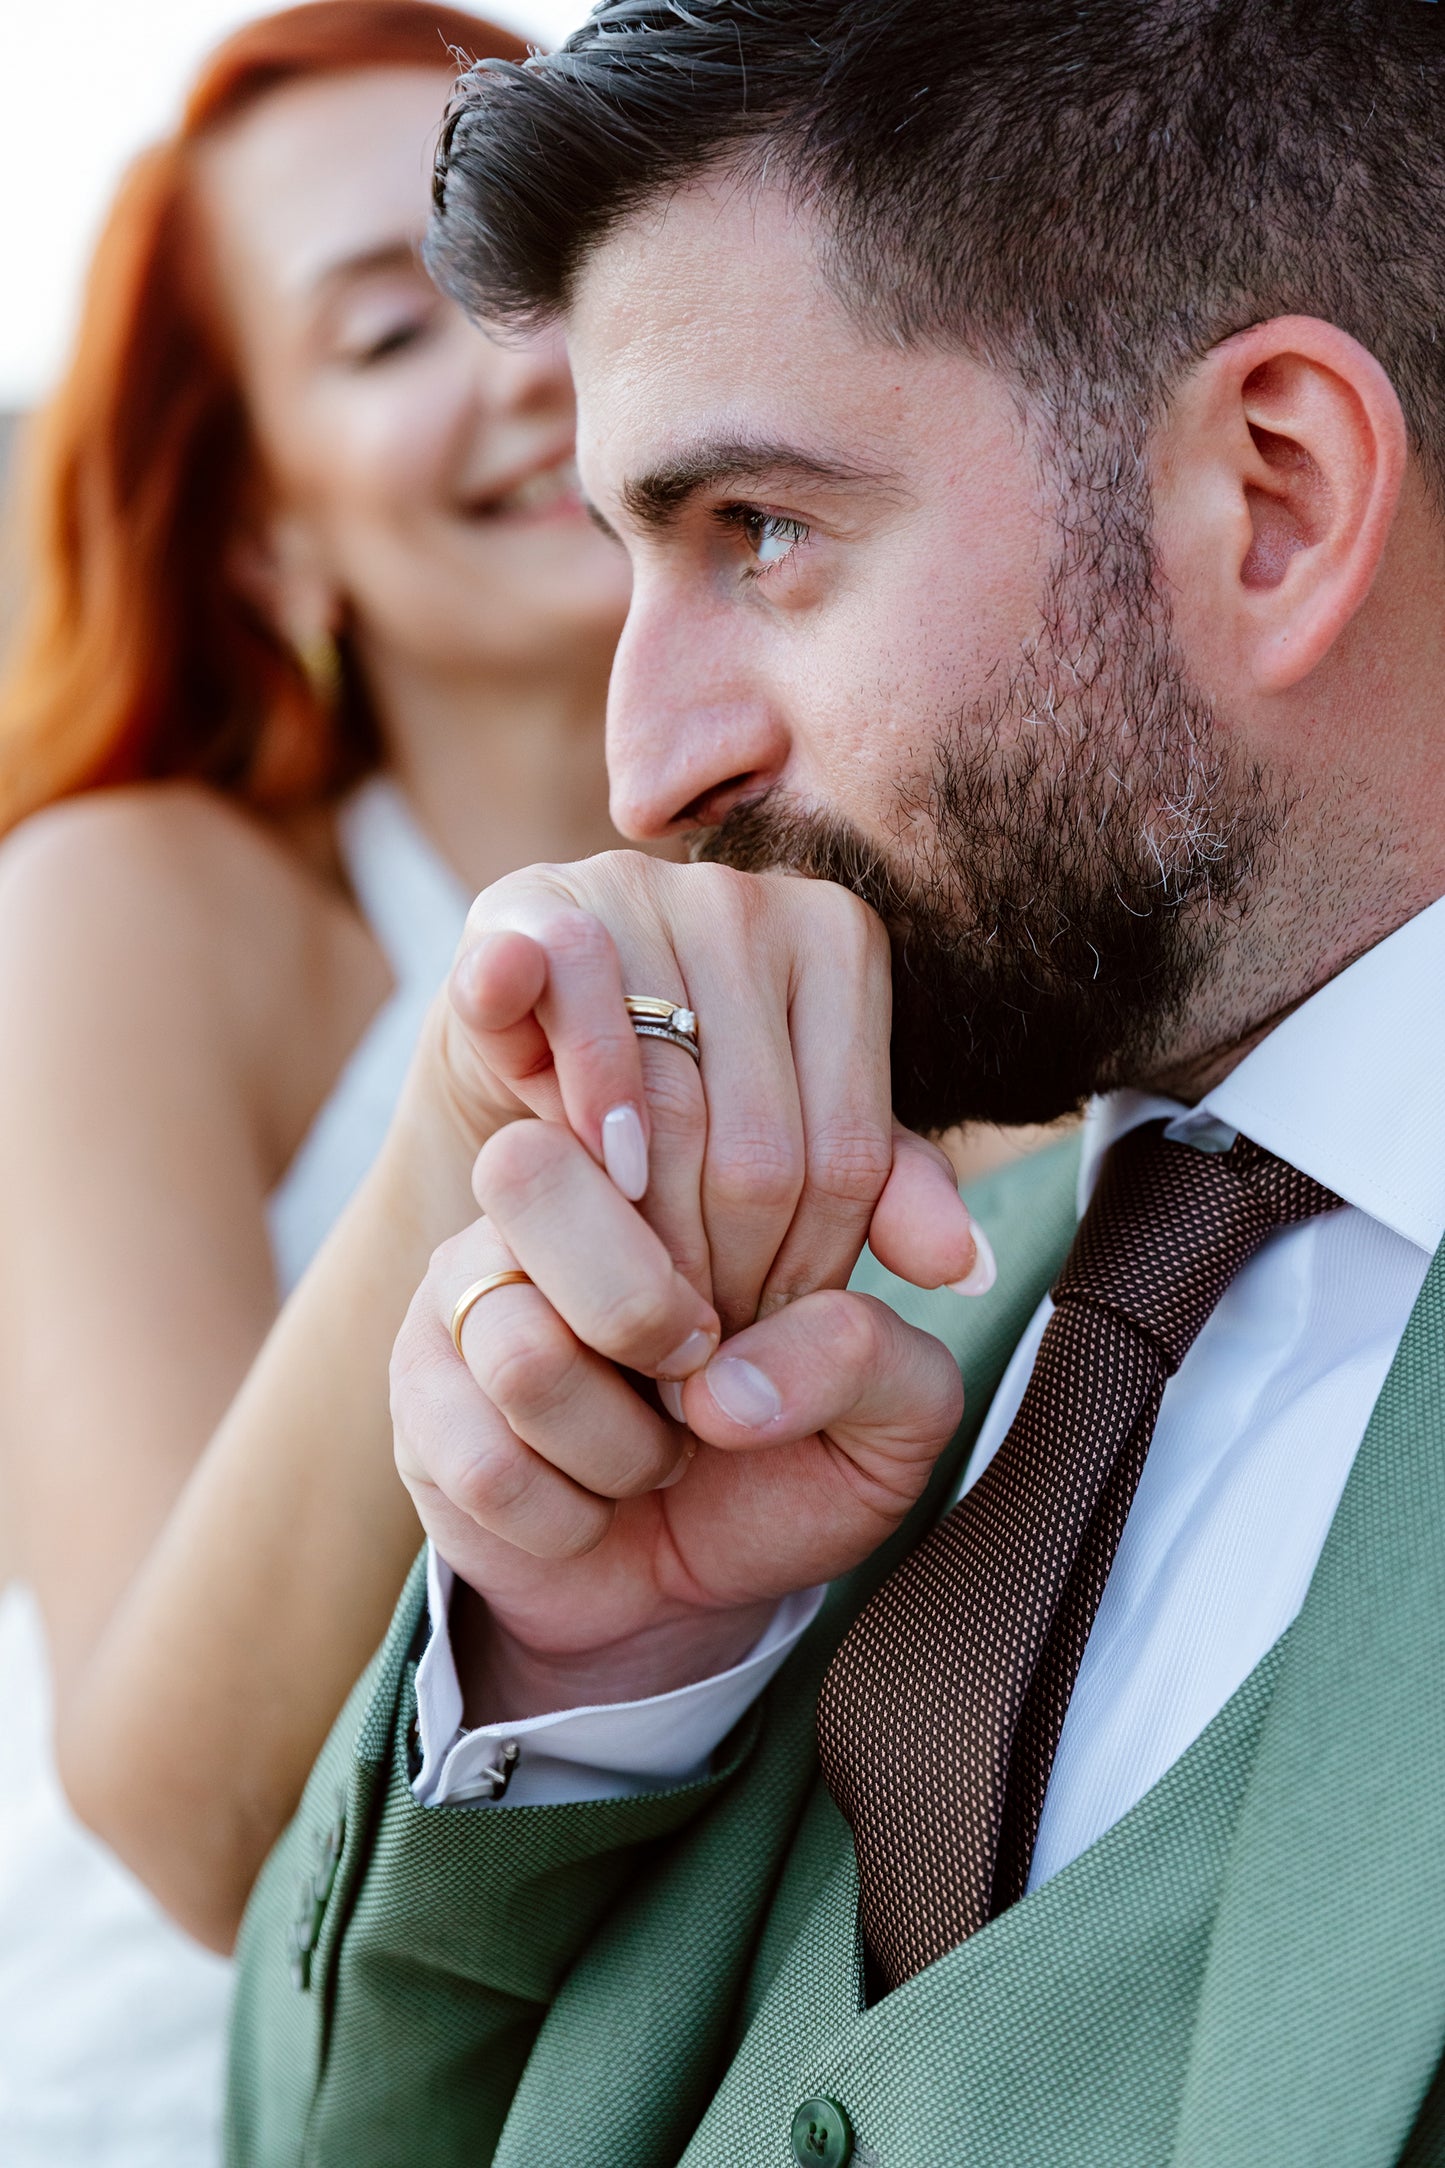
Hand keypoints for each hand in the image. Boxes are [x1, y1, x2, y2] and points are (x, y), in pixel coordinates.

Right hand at [392, 1119, 965, 1717]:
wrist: (692, 1587)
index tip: (763, 1309)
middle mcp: (542, 1193)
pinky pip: (486, 1462)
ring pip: (519, 1348)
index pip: (653, 1099)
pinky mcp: (419, 1401)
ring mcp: (462, 1292)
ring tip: (658, 1451)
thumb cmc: (791, 1460)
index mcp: (665, 1154)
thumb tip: (736, 1377)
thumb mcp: (892, 1414)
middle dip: (642, 1307)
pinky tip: (593, 1507)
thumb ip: (870, 1353)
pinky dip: (570, 1516)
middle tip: (698, 1369)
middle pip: (528, 1171)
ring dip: (624, 1446)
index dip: (725, 1219)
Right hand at [424, 852, 984, 1333]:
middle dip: (719, 1272)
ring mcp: (639, 891)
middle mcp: (750, 900)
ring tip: (635, 1293)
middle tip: (690, 1339)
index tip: (761, 1334)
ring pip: (666, 1102)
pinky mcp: (535, 902)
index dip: (802, 1272)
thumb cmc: (682, 1097)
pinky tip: (589, 1154)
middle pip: (756, 1145)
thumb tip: (966, 1268)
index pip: (844, 1155)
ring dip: (643, 1226)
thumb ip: (886, 1189)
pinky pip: (571, 991)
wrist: (529, 1040)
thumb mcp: (798, 1137)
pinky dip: (581, 1076)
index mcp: (840, 942)